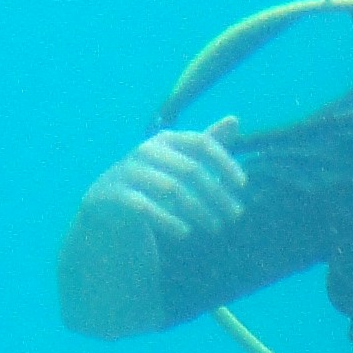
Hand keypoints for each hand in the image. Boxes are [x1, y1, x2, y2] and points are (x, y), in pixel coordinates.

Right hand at [86, 114, 246, 243]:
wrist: (110, 207)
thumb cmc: (154, 183)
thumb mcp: (181, 162)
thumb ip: (206, 145)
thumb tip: (235, 119)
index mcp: (165, 139)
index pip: (201, 142)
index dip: (224, 162)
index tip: (243, 185)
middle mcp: (145, 150)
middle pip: (190, 169)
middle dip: (217, 194)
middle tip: (236, 216)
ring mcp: (127, 171)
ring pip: (171, 189)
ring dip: (199, 210)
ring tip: (216, 227)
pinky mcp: (113, 194)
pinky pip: (144, 207)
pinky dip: (167, 220)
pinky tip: (185, 233)